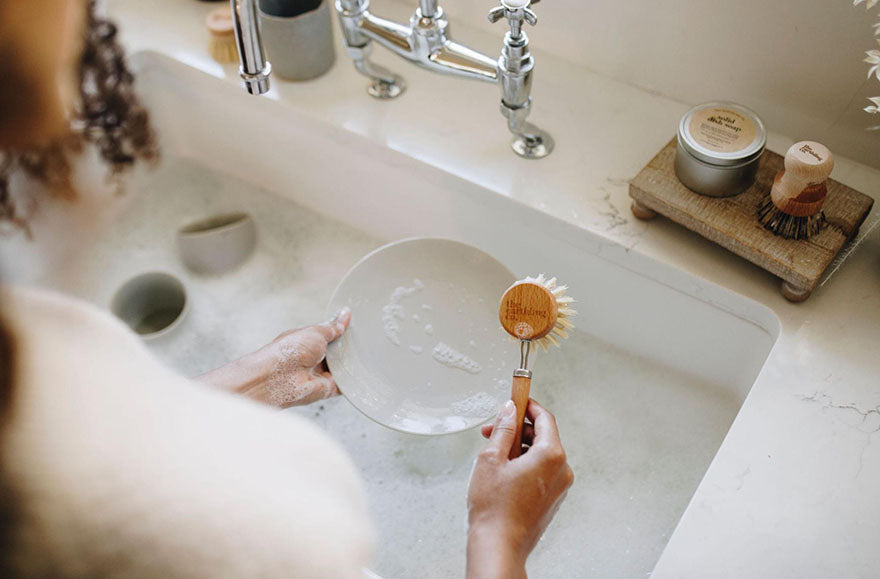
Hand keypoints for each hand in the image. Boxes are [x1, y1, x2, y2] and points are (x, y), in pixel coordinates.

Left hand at [195, 307, 350, 407]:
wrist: (278, 378)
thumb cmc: (289, 351)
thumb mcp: (316, 332)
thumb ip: (333, 326)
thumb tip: (345, 314)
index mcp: (308, 341)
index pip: (329, 335)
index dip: (342, 330)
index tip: (357, 325)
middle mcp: (314, 358)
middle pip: (337, 352)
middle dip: (348, 347)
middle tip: (364, 340)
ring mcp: (320, 373)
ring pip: (343, 368)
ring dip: (351, 363)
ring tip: (367, 354)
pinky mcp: (327, 388)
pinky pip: (345, 385)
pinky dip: (354, 381)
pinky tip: (365, 373)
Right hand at [466, 398, 573, 578]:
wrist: (499, 546)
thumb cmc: (494, 508)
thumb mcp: (491, 459)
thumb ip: (503, 429)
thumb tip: (509, 410)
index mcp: (551, 455)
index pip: (545, 418)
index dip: (528, 406)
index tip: (516, 399)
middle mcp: (562, 470)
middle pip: (543, 436)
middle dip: (518, 429)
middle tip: (494, 430)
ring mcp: (560, 487)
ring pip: (542, 454)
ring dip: (519, 447)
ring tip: (493, 454)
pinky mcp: (553, 499)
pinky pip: (542, 471)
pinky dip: (525, 464)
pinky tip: (503, 471)